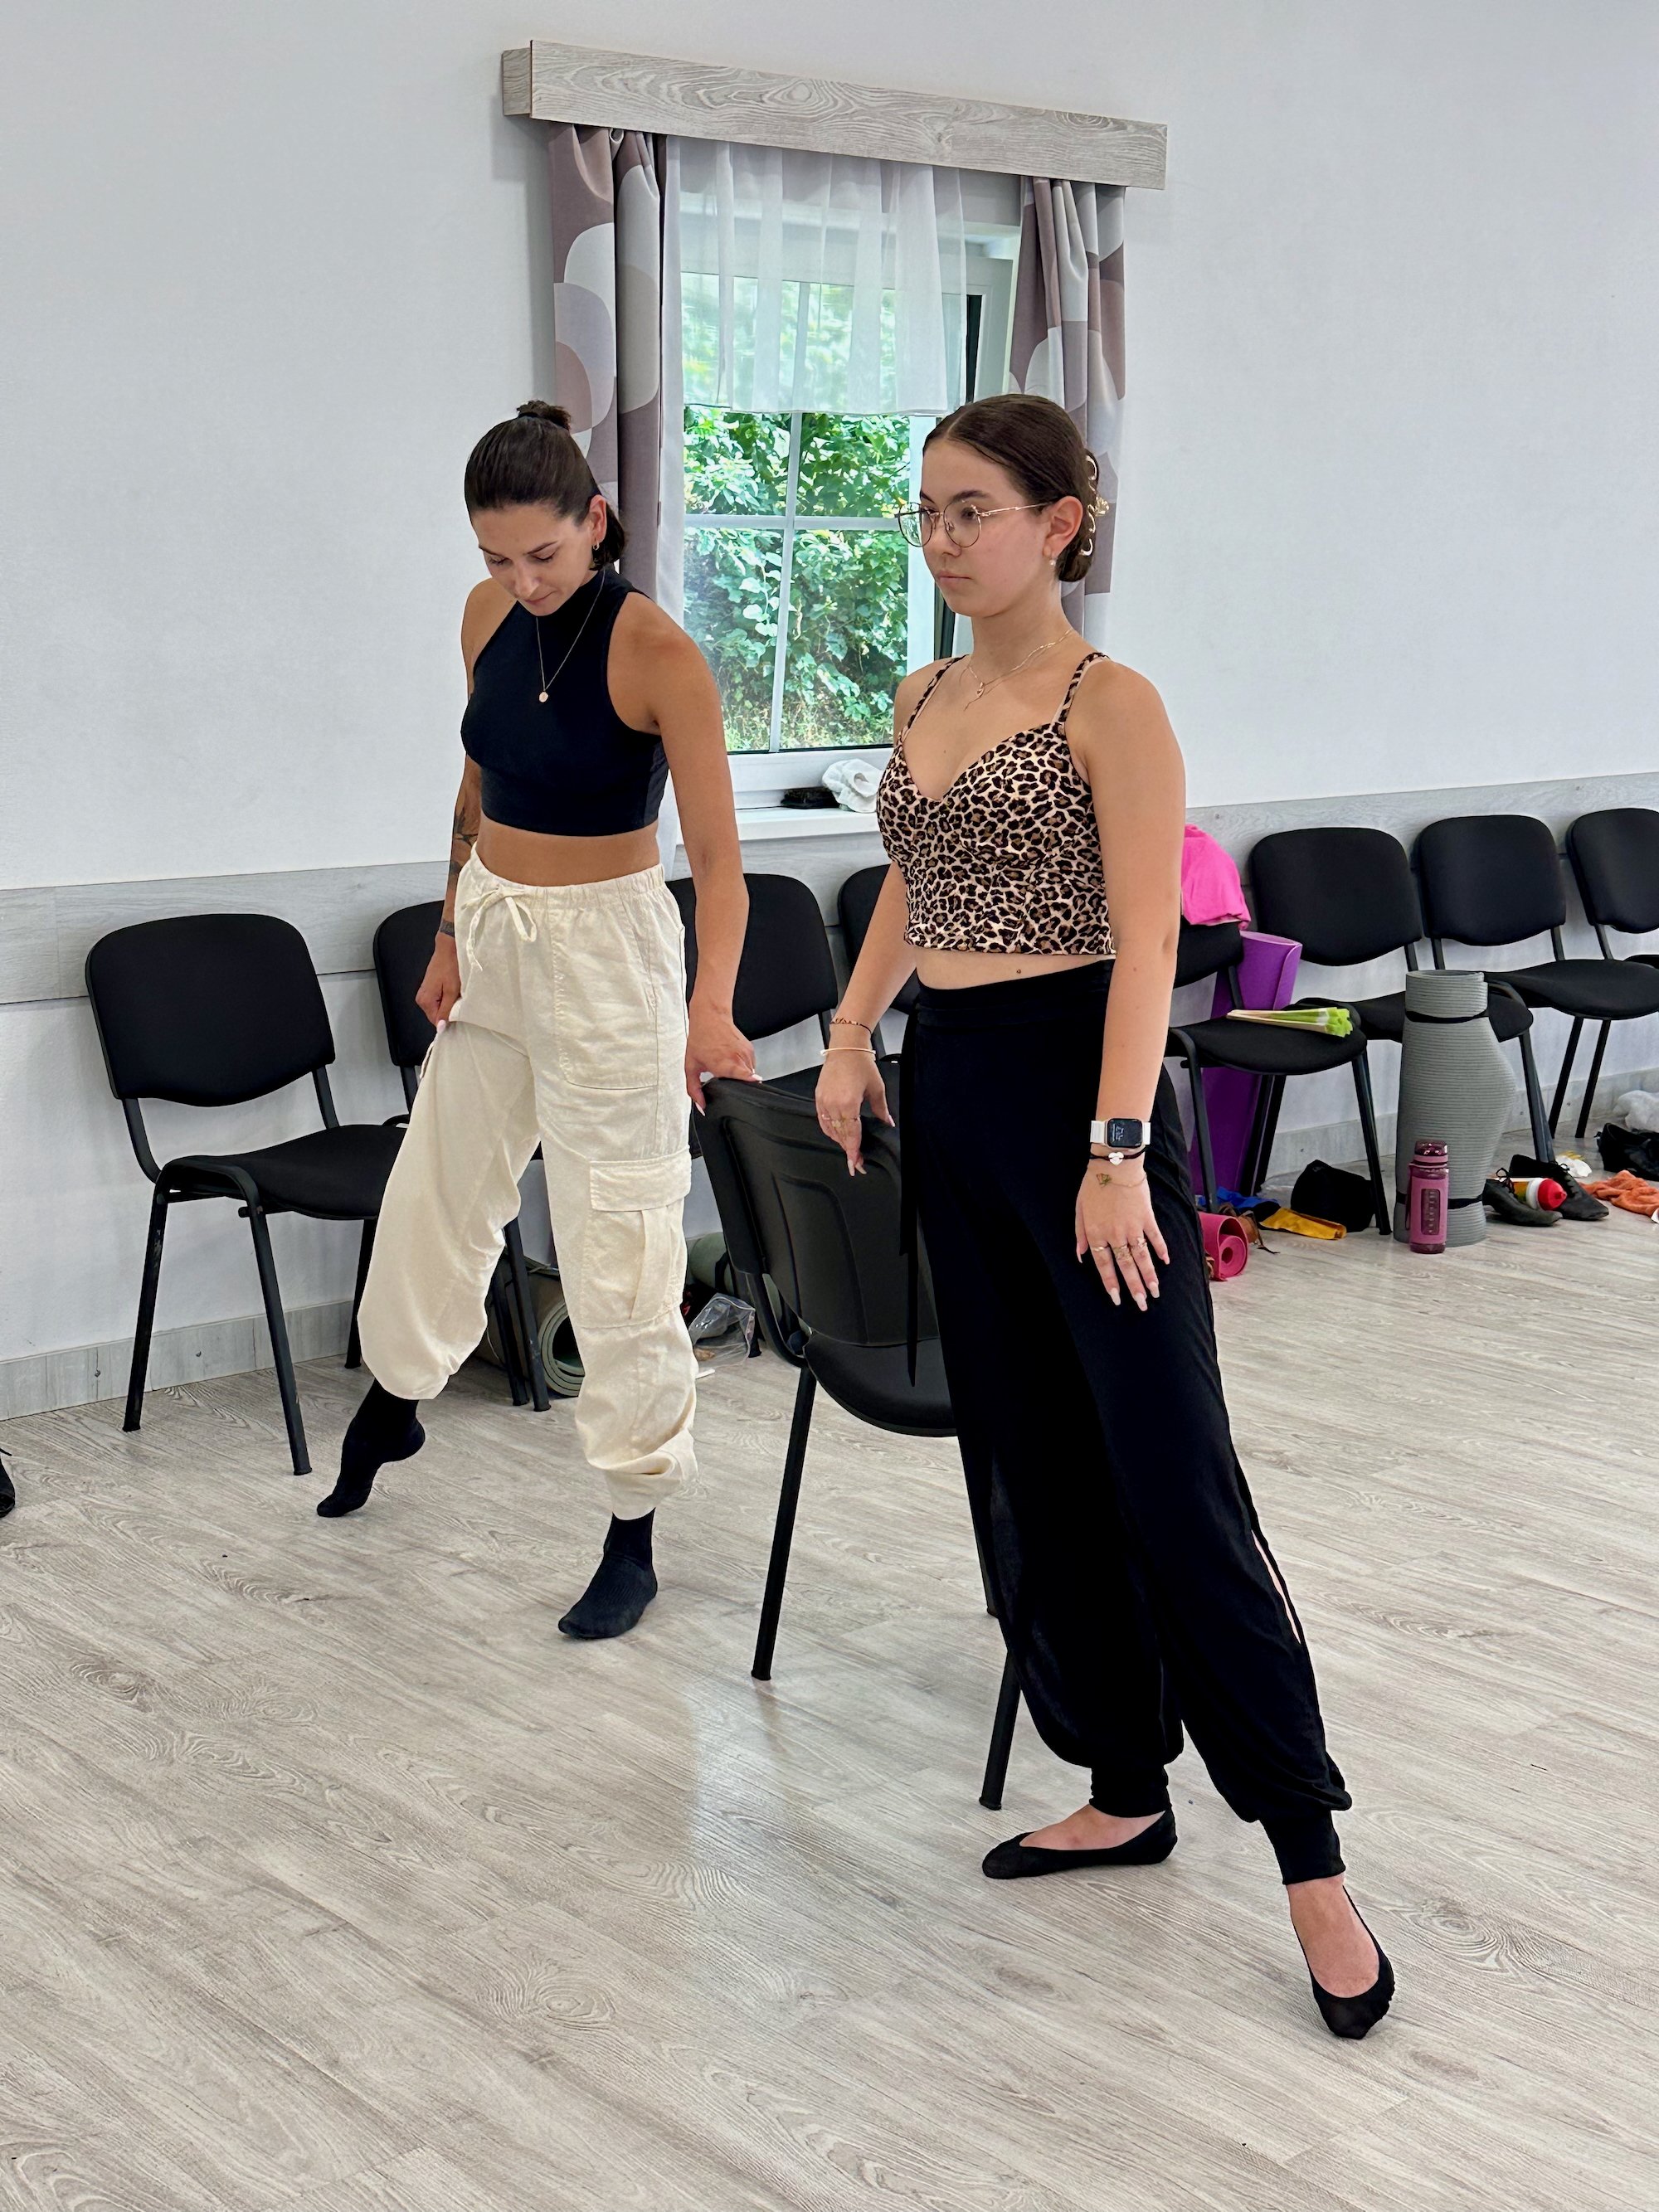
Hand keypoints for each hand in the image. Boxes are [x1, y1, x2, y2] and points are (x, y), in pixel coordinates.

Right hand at [416, 932, 461, 1026]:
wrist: (448, 949)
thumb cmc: (451, 967)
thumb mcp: (452, 992)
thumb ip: (446, 1011)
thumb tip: (440, 1027)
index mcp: (425, 1001)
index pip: (436, 1021)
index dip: (449, 1020)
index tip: (459, 1013)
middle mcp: (421, 998)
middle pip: (437, 1015)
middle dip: (449, 1011)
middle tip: (459, 1000)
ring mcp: (424, 993)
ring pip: (439, 1008)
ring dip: (449, 1004)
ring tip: (456, 994)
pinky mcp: (429, 988)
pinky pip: (439, 1000)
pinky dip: (447, 998)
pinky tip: (453, 991)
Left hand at [686, 996, 757, 1110]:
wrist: (710, 1018)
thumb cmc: (700, 1039)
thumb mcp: (691, 1067)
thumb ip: (694, 1089)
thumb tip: (701, 1106)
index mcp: (723, 1064)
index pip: (744, 1075)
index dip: (749, 1080)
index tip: (754, 1081)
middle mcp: (738, 1058)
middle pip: (746, 1080)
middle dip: (737, 1083)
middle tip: (725, 1077)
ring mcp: (746, 1053)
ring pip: (749, 1072)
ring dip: (740, 1074)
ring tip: (727, 1065)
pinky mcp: (751, 1050)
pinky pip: (751, 1064)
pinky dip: (743, 1066)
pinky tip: (731, 1059)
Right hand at [814, 1046, 893, 1174]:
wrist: (846, 1048)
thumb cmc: (861, 1064)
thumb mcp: (877, 1089)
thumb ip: (882, 1110)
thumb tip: (888, 1124)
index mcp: (848, 1104)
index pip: (851, 1135)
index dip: (854, 1151)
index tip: (856, 1165)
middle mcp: (833, 1105)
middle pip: (840, 1135)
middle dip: (849, 1149)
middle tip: (857, 1161)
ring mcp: (824, 1102)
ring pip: (831, 1130)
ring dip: (840, 1141)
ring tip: (850, 1149)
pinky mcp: (818, 1098)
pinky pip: (823, 1121)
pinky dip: (830, 1130)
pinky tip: (837, 1135)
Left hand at [1076, 1154, 1169, 1311]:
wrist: (1114, 1164)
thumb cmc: (1093, 1185)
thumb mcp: (1079, 1210)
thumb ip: (1080, 1234)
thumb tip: (1080, 1255)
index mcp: (1096, 1234)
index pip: (1104, 1265)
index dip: (1111, 1283)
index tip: (1117, 1299)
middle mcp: (1115, 1234)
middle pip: (1126, 1265)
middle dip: (1134, 1287)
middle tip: (1142, 1304)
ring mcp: (1133, 1226)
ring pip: (1142, 1257)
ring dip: (1150, 1276)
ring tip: (1155, 1291)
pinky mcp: (1147, 1217)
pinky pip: (1156, 1237)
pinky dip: (1161, 1250)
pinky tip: (1166, 1263)